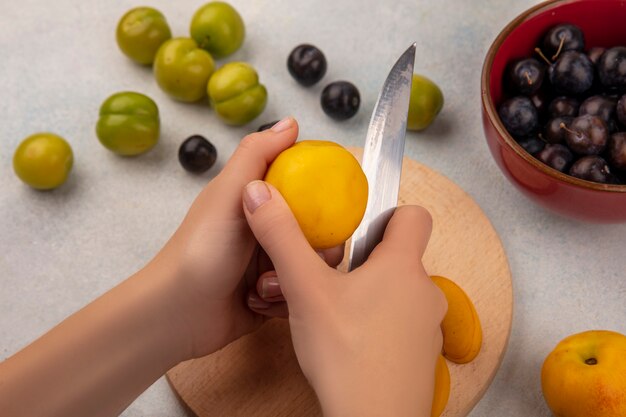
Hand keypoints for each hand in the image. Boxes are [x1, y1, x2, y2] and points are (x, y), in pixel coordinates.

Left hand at [152, 117, 342, 358]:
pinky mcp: (271, 298)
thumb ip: (257, 154)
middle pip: (317, 232)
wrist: (177, 314)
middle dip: (313, 248)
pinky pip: (298, 295)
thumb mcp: (229, 194)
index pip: (306, 190)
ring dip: (292, 277)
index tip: (335, 207)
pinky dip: (283, 300)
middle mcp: (266, 232)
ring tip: (265, 283)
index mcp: (258, 203)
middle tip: (300, 255)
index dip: (323, 196)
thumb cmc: (200, 249)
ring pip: (310, 267)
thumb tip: (291, 122)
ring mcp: (268, 266)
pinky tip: (259, 301)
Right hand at [243, 182, 446, 416]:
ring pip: (399, 291)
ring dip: (371, 294)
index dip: (388, 213)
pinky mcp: (422, 354)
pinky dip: (380, 324)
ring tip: (337, 312)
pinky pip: (402, 323)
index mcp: (402, 266)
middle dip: (365, 261)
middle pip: (400, 256)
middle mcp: (425, 292)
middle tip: (333, 276)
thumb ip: (282, 238)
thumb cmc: (347, 358)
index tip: (360, 227)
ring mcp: (428, 325)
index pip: (414, 214)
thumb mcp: (305, 290)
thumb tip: (261, 196)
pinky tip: (351, 341)